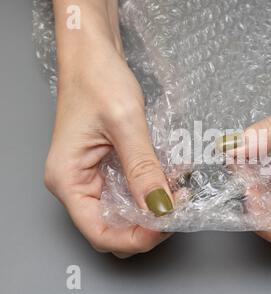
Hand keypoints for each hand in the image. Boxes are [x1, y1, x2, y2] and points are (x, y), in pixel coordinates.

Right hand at [44, 36, 172, 257]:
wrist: (93, 53)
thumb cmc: (98, 78)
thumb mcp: (126, 124)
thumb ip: (143, 169)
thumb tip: (161, 207)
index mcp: (68, 179)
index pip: (100, 232)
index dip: (136, 237)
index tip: (169, 223)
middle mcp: (76, 184)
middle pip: (112, 229)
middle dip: (146, 227)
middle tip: (178, 208)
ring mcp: (91, 177)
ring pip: (123, 214)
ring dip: (151, 210)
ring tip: (178, 193)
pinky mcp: (105, 168)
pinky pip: (129, 193)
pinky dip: (150, 192)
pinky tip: (169, 181)